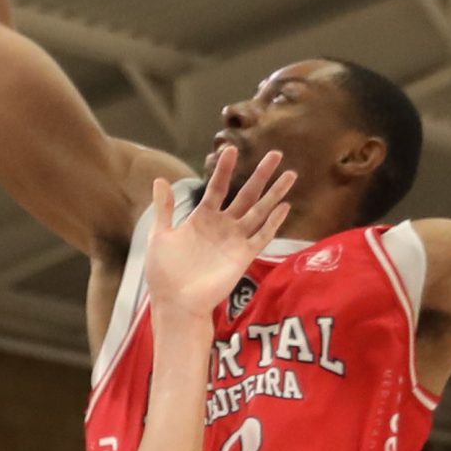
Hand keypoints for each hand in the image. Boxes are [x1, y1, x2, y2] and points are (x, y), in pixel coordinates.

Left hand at [142, 145, 294, 319]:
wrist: (175, 302)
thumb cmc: (165, 272)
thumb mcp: (161, 235)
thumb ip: (164, 209)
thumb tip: (160, 179)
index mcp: (202, 218)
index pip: (217, 187)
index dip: (225, 169)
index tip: (231, 148)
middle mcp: (223, 226)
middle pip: (246, 195)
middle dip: (261, 175)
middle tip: (276, 154)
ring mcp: (235, 240)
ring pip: (259, 211)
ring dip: (275, 194)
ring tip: (290, 174)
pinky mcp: (243, 256)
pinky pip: (262, 236)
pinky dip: (273, 222)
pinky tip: (285, 207)